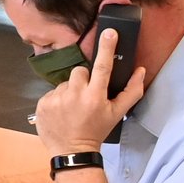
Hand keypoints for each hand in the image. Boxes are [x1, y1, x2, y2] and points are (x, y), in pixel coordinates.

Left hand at [34, 26, 145, 155]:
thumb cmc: (97, 130)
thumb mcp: (117, 113)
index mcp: (95, 96)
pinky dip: (58, 99)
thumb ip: (131, 91)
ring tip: (73, 107)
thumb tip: (140, 70)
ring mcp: (56, 99)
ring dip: (70, 90)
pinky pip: (52, 92)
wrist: (72, 150)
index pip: (102, 66)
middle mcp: (75, 95)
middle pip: (80, 71)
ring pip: (65, 82)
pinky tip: (62, 111)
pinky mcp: (42, 103)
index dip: (107, 48)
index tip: (109, 32)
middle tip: (87, 96)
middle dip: (84, 80)